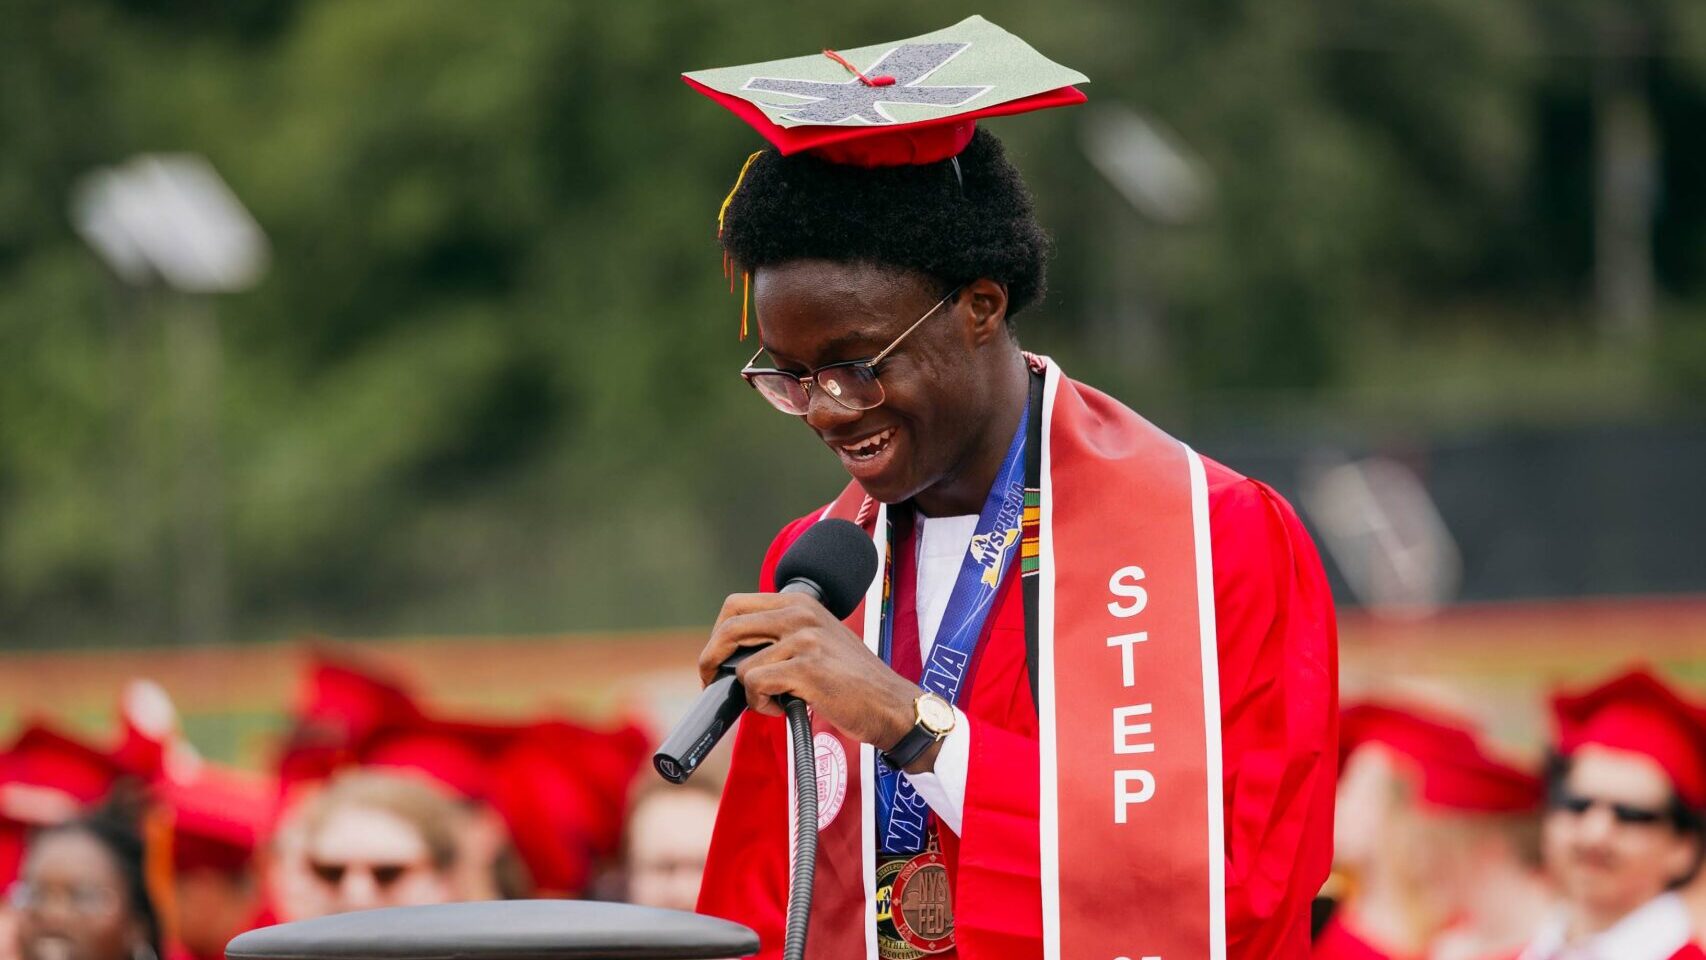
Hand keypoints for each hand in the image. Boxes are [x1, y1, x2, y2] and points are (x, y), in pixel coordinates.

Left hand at [699, 592, 922, 754]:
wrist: (891, 704)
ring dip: (751, 693)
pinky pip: (756, 686)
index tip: (716, 659)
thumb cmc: (852, 679)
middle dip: (712, 660)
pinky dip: (763, 705)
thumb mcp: (818, 639)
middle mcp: (800, 613)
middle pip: (729, 628)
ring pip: (742, 667)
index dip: (717, 635)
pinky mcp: (807, 668)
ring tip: (777, 700)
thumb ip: (781, 634)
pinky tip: (787, 707)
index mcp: (800, 602)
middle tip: (714, 683)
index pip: (735, 605)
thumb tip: (730, 652)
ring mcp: (804, 639)